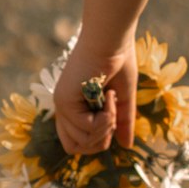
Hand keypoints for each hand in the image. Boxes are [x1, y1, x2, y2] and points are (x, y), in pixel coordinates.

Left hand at [53, 36, 137, 157]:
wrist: (111, 39)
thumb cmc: (117, 61)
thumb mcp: (123, 98)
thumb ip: (122, 122)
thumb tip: (127, 146)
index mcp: (73, 107)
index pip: (75, 143)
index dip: (97, 141)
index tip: (113, 118)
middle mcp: (63, 108)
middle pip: (75, 148)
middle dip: (101, 139)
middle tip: (112, 114)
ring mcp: (62, 105)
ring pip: (82, 142)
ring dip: (105, 126)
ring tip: (111, 102)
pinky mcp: (64, 100)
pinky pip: (88, 128)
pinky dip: (105, 116)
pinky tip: (108, 94)